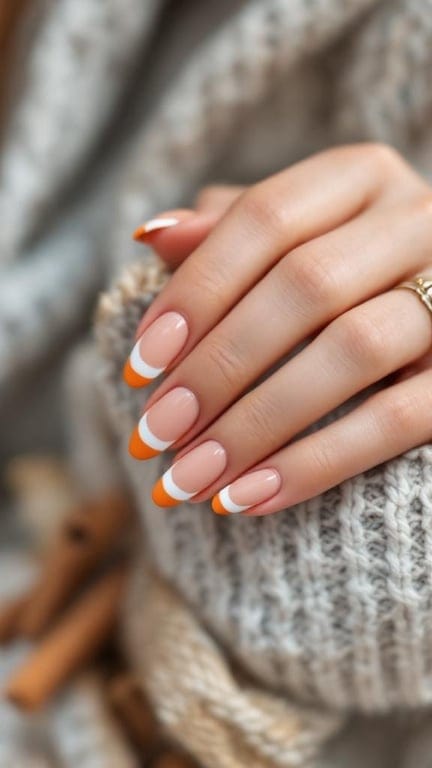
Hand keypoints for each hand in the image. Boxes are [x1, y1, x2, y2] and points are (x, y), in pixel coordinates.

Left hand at [123, 143, 431, 516]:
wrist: (428, 316)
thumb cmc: (336, 276)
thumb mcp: (285, 242)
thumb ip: (227, 236)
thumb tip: (153, 236)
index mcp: (360, 179)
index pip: (265, 218)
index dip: (195, 291)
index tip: (140, 364)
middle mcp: (417, 220)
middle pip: (306, 285)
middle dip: (218, 366)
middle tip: (157, 432)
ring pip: (353, 351)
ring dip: (257, 422)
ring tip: (190, 476)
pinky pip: (398, 420)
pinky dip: (319, 462)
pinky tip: (250, 497)